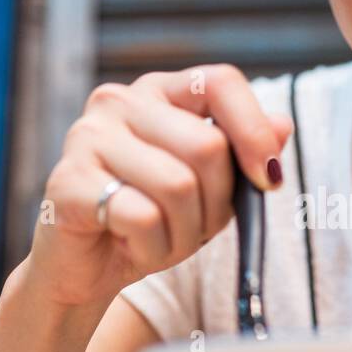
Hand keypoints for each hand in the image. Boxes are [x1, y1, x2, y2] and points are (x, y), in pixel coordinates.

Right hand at [24, 64, 292, 309]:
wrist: (86, 269)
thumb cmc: (153, 220)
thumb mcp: (211, 190)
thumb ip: (243, 155)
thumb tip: (284, 126)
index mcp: (159, 92)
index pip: (220, 82)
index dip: (254, 132)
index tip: (268, 180)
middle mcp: (119, 101)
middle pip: (207, 146)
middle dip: (217, 204)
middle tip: (197, 228)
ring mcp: (87, 137)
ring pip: (177, 186)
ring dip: (186, 234)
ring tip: (164, 241)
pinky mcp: (67, 182)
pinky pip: (143, 218)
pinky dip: (153, 250)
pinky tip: (133, 249)